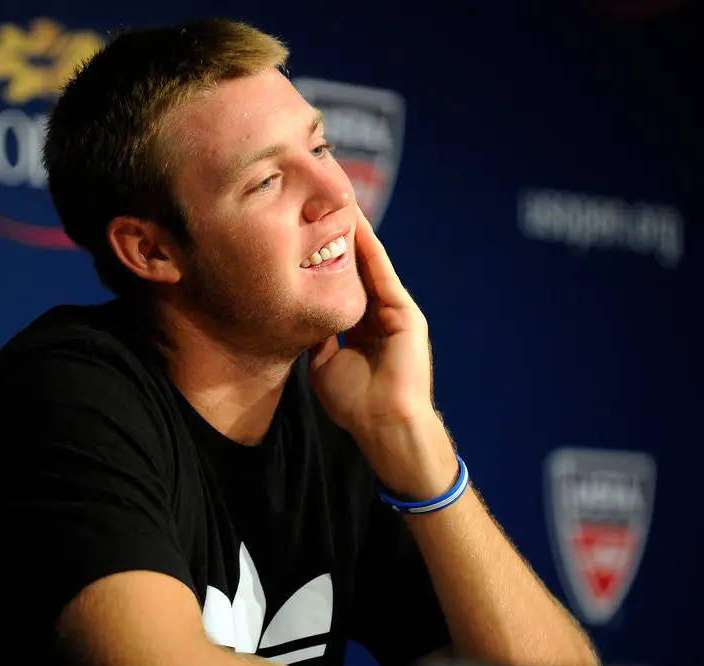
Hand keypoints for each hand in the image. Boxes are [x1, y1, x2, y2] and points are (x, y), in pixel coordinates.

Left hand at [308, 208, 452, 496]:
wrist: (384, 424)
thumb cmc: (354, 403)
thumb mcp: (323, 363)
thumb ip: (317, 336)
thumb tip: (298, 313)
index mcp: (362, 329)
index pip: (341, 286)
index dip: (323, 261)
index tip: (303, 234)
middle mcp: (380, 315)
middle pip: (355, 268)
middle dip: (338, 239)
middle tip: (317, 204)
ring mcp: (395, 312)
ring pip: (370, 264)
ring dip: (353, 234)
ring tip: (335, 202)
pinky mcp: (405, 313)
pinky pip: (382, 273)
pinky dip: (368, 249)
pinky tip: (354, 225)